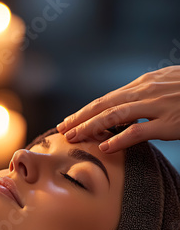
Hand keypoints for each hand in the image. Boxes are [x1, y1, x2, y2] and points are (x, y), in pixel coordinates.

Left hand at [56, 66, 179, 152]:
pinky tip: (105, 147)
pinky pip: (139, 131)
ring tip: (74, 137)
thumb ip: (146, 93)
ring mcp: (157, 106)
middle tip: (61, 131)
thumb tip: (127, 103)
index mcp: (143, 84)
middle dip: (80, 118)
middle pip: (104, 105)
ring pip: (114, 115)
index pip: (106, 99)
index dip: (85, 111)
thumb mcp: (167, 83)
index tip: (69, 121)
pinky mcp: (169, 122)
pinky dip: (119, 139)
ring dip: (90, 127)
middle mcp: (145, 92)